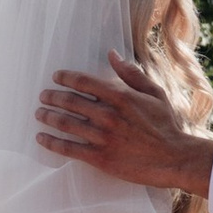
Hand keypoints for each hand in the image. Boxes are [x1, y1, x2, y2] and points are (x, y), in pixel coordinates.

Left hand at [37, 51, 212, 194]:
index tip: (56, 77)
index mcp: (120, 96)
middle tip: (42, 96)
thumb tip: (112, 54)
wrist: (173, 158)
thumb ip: (131, 73)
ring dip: (48, 117)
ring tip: (39, 114)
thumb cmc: (165, 125)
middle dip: (51, 97)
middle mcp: (107, 115)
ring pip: (65, 124)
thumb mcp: (154, 92)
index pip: (83, 82)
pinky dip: (51, 142)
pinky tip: (41, 138)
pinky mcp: (99, 158)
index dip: (65, 77)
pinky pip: (68, 149)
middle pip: (69, 102)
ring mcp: (102, 137)